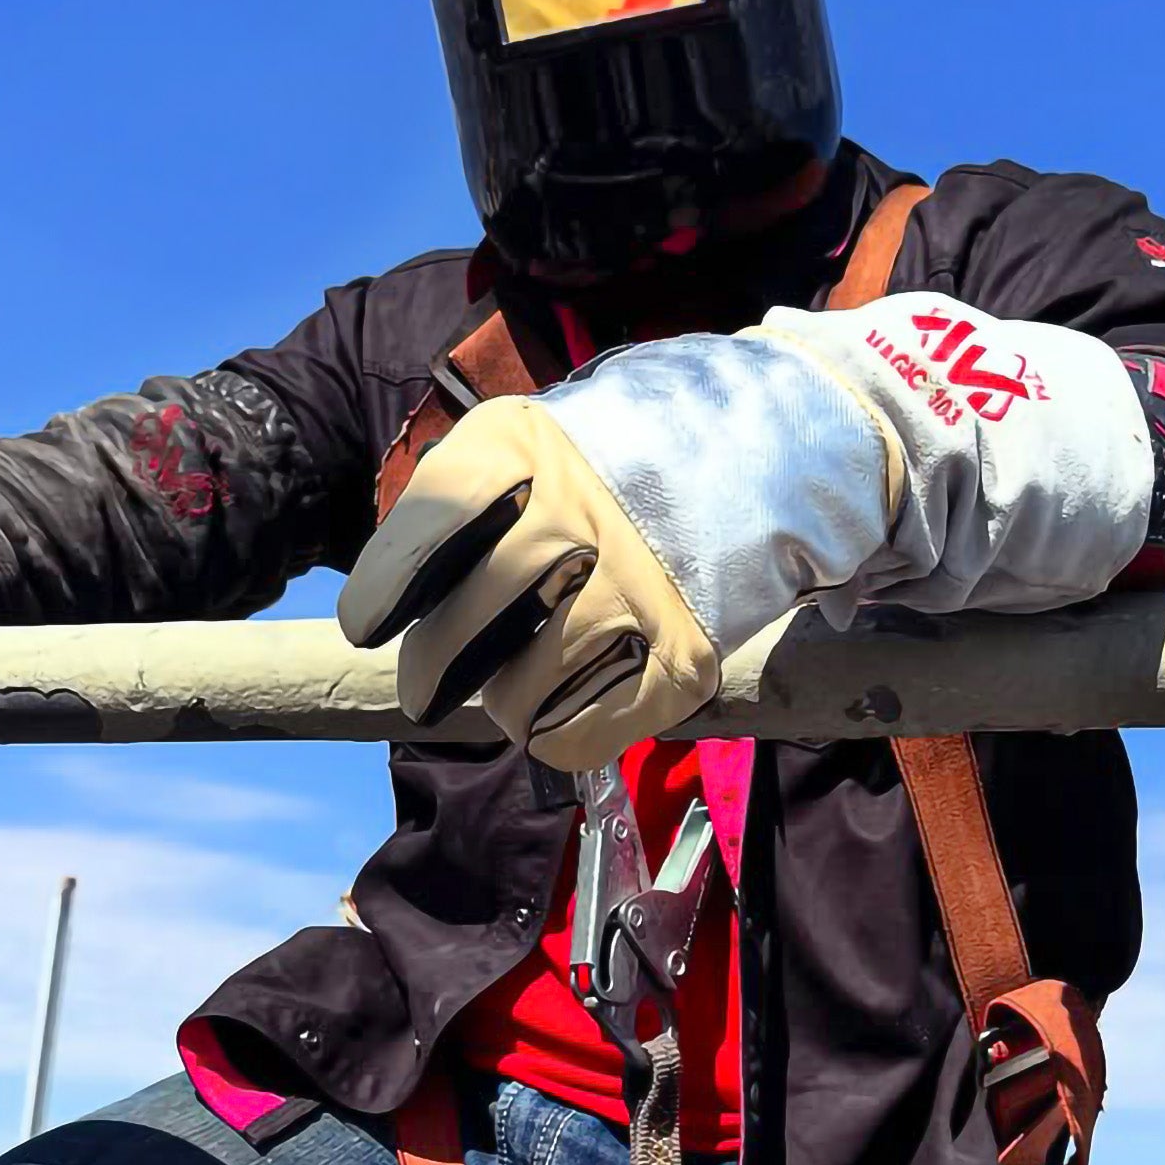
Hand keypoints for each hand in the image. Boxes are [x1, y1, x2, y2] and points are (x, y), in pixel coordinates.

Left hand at [337, 329, 897, 768]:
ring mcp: (640, 583)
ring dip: (505, 704)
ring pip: (528, 683)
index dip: (389, 584)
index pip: (433, 523)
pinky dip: (562, 737)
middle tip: (427, 685)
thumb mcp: (554, 427)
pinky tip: (554, 725)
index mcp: (531, 442)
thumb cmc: (641, 442)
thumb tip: (406, 583)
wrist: (794, 434)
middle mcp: (581, 510)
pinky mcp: (689, 650)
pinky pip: (593, 726)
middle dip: (436, 667)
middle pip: (474, 617)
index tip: (369, 623)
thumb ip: (484, 491)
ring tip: (507, 697)